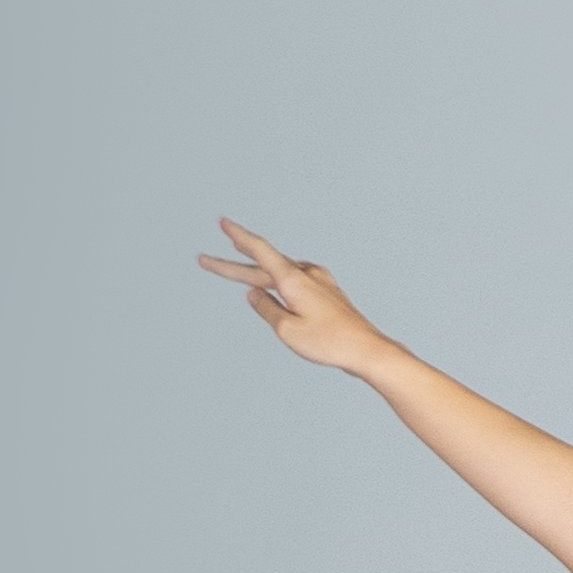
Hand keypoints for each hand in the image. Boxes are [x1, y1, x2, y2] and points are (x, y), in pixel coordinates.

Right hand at [196, 218, 387, 372]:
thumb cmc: (329, 343)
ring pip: (278, 274)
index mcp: (294, 279)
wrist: (368, 350)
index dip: (239, 236)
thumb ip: (266, 308)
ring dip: (255, 273)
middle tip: (205, 260)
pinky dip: (277, 282)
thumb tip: (254, 294)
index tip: (223, 222)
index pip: (259, 251)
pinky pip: (294, 282)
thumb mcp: (287, 329)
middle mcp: (306, 274)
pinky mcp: (327, 292)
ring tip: (235, 265)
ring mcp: (319, 281)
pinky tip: (275, 283)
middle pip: (262, 266)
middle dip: (232, 265)